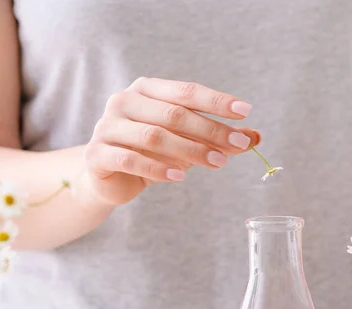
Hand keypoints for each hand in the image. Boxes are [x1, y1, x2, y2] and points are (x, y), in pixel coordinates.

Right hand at [81, 77, 260, 204]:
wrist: (108, 176)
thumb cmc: (150, 153)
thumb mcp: (186, 142)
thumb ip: (216, 137)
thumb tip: (255, 137)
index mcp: (146, 90)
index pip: (186, 91)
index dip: (216, 101)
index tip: (246, 110)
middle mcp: (123, 101)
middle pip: (173, 114)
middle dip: (210, 129)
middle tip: (238, 145)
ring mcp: (107, 126)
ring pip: (154, 136)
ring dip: (190, 150)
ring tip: (218, 162)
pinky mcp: (96, 154)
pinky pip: (130, 158)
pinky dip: (157, 168)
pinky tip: (179, 176)